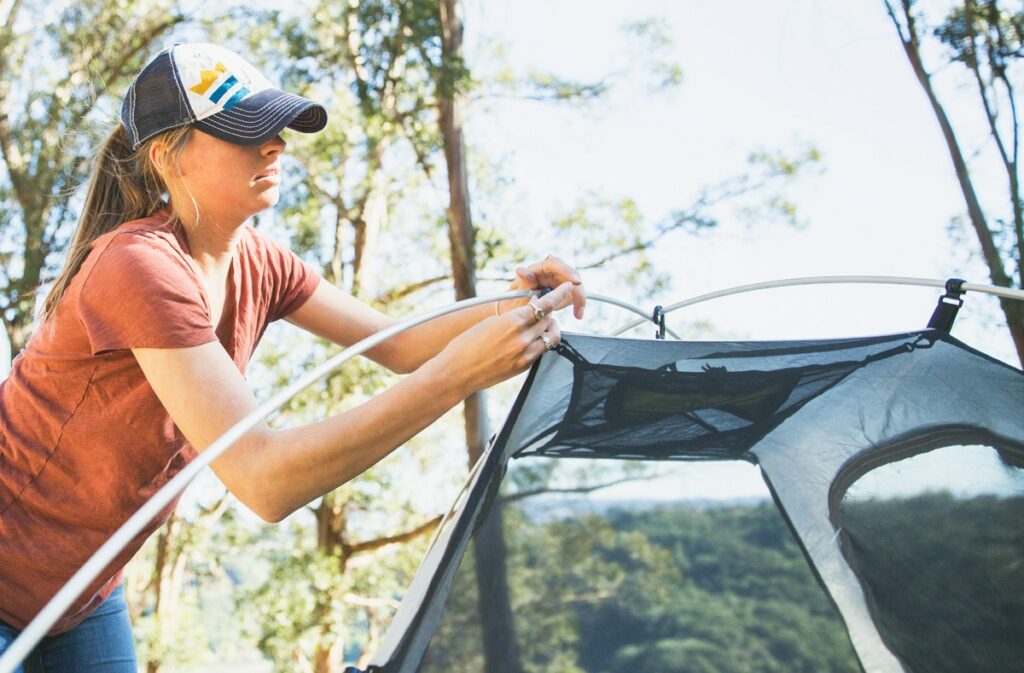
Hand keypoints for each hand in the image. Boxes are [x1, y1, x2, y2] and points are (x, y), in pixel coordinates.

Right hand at [440, 281, 572, 394]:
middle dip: (548, 312)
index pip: (544, 305)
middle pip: (549, 319)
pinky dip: (540, 342)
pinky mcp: (524, 367)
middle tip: (543, 309)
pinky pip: (541, 351)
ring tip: (539, 325)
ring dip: (548, 328)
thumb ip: (513, 317)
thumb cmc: (466, 344)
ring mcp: (525, 355)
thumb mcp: (490, 323)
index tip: (568, 287)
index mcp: (512, 321)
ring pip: (551, 336)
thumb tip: (530, 311)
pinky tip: (530, 340)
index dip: (558, 295)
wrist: (456, 373)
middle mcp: (522, 338)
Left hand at [500, 255, 586, 319]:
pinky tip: (577, 314)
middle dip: (578, 290)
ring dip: (580, 299)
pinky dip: (578, 304)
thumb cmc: (512, 303)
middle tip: (580, 309)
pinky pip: (574, 294)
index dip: (567, 271)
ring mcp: (556, 281)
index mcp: (536, 269)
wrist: (514, 314)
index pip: (554, 264)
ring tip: (578, 314)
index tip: (577, 282)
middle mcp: (548, 272)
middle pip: (570, 274)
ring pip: (575, 284)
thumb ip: (523, 284)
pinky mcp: (562, 290)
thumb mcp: (517, 295)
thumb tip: (520, 270)